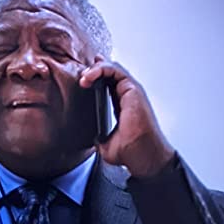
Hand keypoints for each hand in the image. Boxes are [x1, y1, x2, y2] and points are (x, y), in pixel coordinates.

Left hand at [79, 61, 174, 181]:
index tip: (83, 80)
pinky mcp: (133, 89)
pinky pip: (115, 70)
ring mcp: (131, 91)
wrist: (142, 156)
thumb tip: (94, 137)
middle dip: (93, 71)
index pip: (109, 83)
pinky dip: (101, 68)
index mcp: (123, 105)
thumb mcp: (106, 144)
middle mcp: (128, 95)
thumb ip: (99, 137)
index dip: (95, 77)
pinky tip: (90, 76)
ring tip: (84, 78)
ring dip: (95, 69)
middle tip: (82, 79)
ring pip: (112, 67)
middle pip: (110, 72)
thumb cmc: (132, 152)